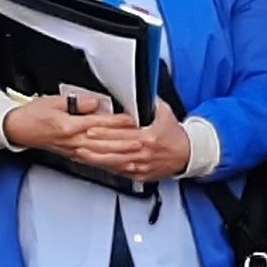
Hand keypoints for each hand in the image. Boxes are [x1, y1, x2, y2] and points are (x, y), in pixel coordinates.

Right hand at [0, 94, 135, 159]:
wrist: (19, 129)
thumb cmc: (34, 115)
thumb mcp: (54, 100)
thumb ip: (77, 102)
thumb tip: (94, 102)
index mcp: (69, 126)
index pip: (98, 123)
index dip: (116, 122)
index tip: (132, 120)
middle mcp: (73, 141)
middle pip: (104, 142)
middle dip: (124, 142)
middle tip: (142, 141)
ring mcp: (74, 151)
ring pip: (101, 156)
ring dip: (119, 156)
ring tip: (135, 155)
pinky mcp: (74, 156)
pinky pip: (94, 162)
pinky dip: (108, 164)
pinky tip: (119, 165)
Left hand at [73, 99, 194, 184]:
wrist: (187, 155)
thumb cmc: (175, 135)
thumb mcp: (164, 112)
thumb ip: (149, 102)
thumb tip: (139, 89)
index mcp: (148, 137)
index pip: (121, 134)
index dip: (104, 132)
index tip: (90, 129)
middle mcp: (143, 154)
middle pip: (114, 150)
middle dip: (94, 147)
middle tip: (78, 143)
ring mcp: (141, 167)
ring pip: (114, 164)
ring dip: (96, 160)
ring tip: (81, 155)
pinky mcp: (140, 176)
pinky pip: (120, 173)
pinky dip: (106, 168)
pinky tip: (95, 164)